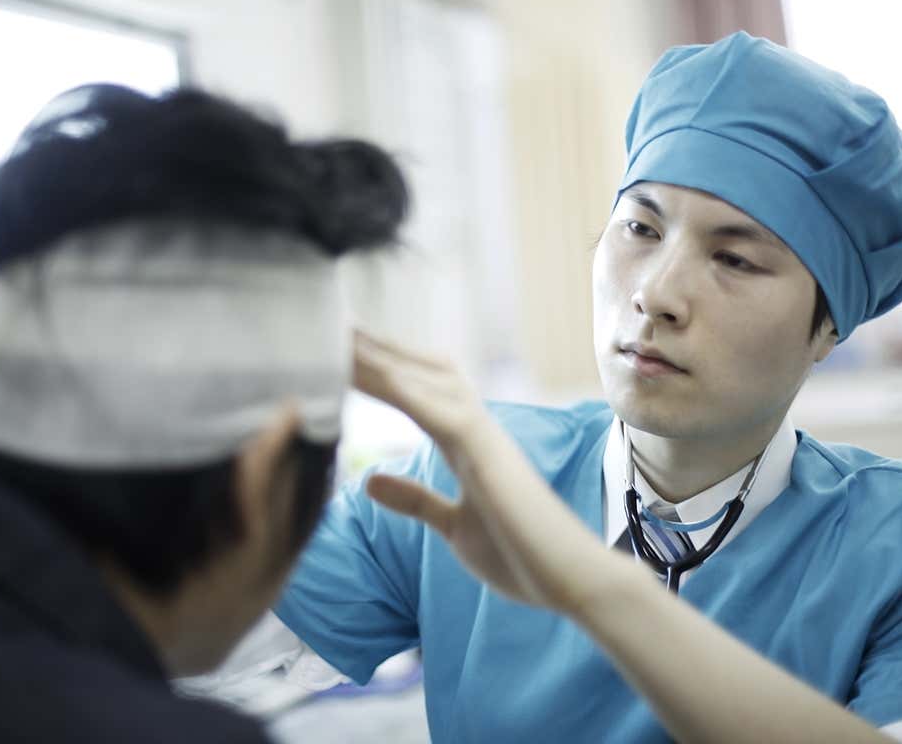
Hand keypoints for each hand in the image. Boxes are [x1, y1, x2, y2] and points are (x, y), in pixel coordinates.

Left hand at [352, 330, 626, 613]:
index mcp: (465, 444)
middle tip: (331, 322)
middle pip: (420, 371)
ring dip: (385, 357)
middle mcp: (474, 429)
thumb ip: (415, 499)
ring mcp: (484, 438)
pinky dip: (411, 392)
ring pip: (428, 381)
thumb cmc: (519, 555)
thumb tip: (371, 480)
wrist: (570, 579)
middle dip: (379, 347)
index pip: (415, 392)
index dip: (381, 369)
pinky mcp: (490, 456)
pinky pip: (445, 414)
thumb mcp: (452, 526)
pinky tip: (380, 375)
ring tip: (343, 334)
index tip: (338, 351)